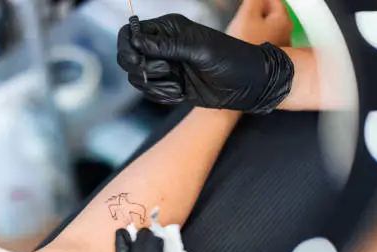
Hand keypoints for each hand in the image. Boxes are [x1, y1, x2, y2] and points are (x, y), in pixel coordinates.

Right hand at [117, 1, 294, 112]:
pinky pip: (151, 93)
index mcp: (168, 29)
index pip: (131, 33)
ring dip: (156, 84)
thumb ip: (166, 45)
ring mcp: (165, 67)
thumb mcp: (198, 49)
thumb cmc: (230, 59)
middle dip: (143, 68)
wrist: (247, 85)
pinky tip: (181, 93)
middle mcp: (162, 47)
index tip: (137, 58)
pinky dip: (163, 95)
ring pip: (138, 78)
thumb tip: (136, 41)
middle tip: (167, 72)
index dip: (128, 46)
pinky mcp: (169, 86)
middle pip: (129, 57)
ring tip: (179, 84)